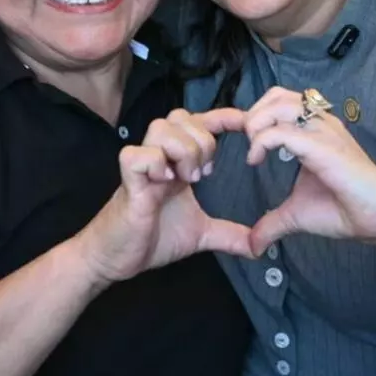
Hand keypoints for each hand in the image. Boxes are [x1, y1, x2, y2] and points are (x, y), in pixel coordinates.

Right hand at [74, 109, 253, 283]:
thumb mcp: (201, 234)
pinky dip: (156, 164)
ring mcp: (143, 167)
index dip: (223, 117)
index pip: (200, 123)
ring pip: (161, 128)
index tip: (246, 124)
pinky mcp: (127, 182)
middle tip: (204, 174)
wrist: (116, 259)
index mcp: (178, 162)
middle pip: (181, 117)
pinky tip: (164, 183)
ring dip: (182, 151)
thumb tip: (259, 247)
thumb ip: (229, 235)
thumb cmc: (153, 237)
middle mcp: (160, 157)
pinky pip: (138, 155)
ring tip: (186, 179)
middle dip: (202, 140)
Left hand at [241, 87, 375, 255]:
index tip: (244, 145)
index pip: (279, 103)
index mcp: (314, 132)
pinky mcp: (324, 147)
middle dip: (253, 115)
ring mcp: (324, 132)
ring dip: (256, 123)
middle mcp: (320, 125)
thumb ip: (273, 223)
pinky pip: (283, 132)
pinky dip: (262, 141)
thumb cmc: (346, 211)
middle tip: (247, 144)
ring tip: (252, 150)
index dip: (254, 117)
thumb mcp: (297, 215)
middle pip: (277, 96)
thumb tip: (253, 246)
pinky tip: (255, 161)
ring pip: (279, 105)